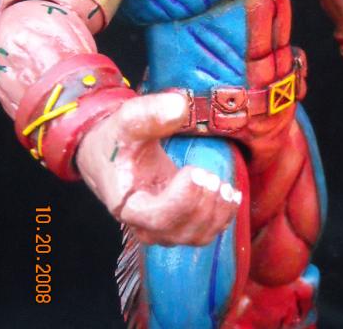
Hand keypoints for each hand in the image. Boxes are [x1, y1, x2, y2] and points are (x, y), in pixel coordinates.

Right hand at [76, 93, 241, 244]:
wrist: (111, 154)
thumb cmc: (118, 139)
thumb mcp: (127, 120)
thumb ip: (150, 113)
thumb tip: (180, 106)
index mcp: (127, 204)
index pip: (158, 219)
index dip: (182, 200)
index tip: (194, 170)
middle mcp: (144, 224)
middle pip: (180, 231)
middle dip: (202, 203)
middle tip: (209, 174)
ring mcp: (162, 228)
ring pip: (196, 236)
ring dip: (216, 212)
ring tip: (222, 184)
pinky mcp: (179, 224)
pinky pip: (206, 231)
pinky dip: (223, 216)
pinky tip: (231, 194)